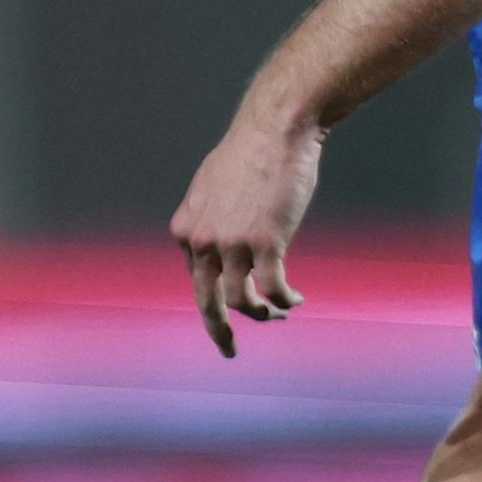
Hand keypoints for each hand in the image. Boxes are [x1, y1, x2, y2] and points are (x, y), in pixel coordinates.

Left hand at [170, 109, 323, 357]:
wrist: (275, 131)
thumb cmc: (249, 156)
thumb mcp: (211, 189)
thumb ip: (208, 219)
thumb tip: (215, 242)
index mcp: (185, 228)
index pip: (196, 277)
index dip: (216, 295)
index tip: (233, 304)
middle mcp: (202, 240)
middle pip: (205, 300)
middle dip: (217, 330)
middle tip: (228, 350)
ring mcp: (232, 243)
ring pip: (241, 301)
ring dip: (262, 313)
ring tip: (280, 312)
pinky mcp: (265, 243)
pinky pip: (273, 289)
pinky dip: (284, 300)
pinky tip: (296, 299)